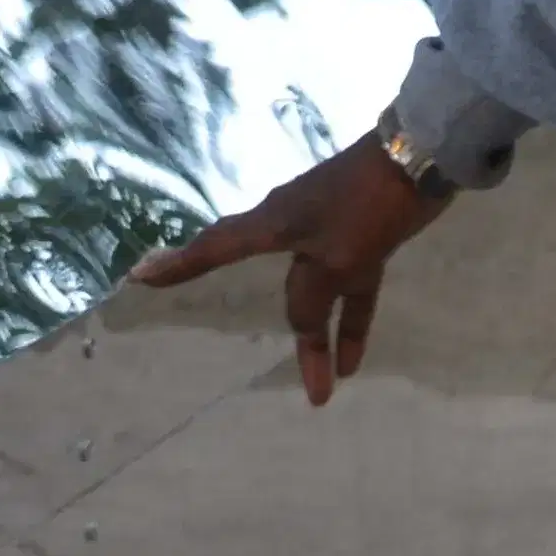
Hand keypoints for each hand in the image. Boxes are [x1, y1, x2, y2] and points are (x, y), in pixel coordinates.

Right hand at [127, 135, 449, 405]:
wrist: (417, 163)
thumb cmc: (365, 207)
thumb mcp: (335, 259)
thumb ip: (311, 297)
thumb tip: (299, 328)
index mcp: (272, 225)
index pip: (214, 249)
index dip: (178, 265)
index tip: (139, 277)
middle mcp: (290, 230)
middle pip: (277, 288)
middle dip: (282, 333)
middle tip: (260, 364)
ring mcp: (326, 236)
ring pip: (315, 298)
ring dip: (319, 343)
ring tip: (320, 392)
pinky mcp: (359, 243)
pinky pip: (348, 294)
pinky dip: (349, 325)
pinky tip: (353, 363)